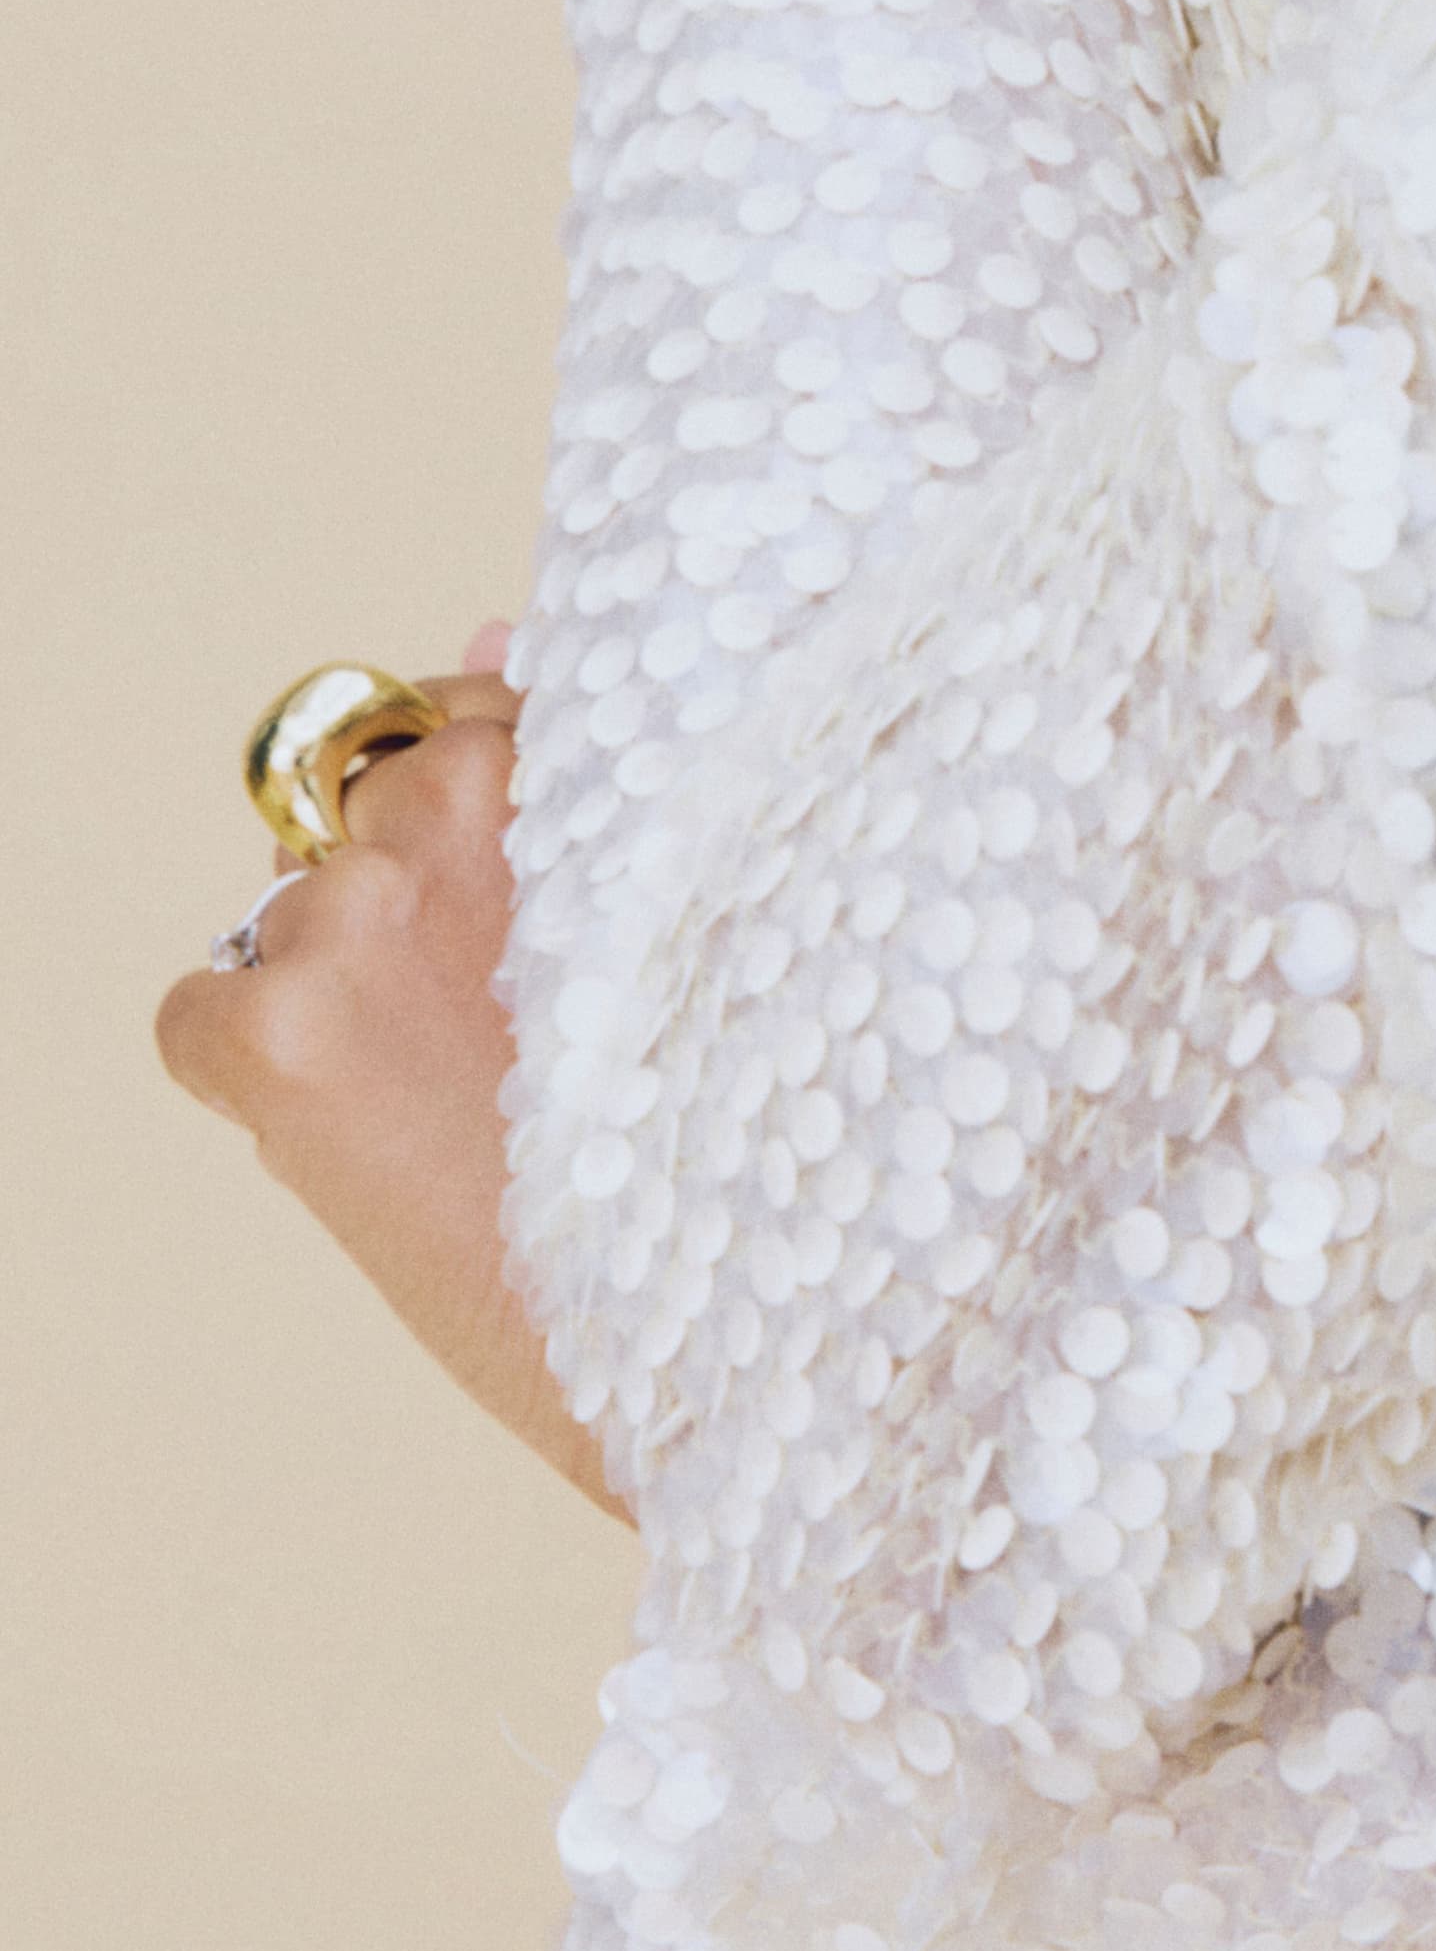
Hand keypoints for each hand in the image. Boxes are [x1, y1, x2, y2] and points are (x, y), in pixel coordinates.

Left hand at [156, 649, 625, 1520]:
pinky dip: (251, 1071)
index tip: (530, 894)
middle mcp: (435, 815)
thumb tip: (488, 636)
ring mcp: (341, 924)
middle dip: (408, 892)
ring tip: (460, 1088)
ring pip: (290, 914)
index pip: (457, 710)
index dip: (487, 814)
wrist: (701, 1314)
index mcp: (548, 766)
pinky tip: (364, 1128)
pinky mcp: (267, 1036)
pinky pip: (200, 1016)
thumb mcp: (666, 907)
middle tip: (502, 1015)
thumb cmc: (719, 1108)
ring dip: (346, 984)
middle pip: (362, 807)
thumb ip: (564, 764)